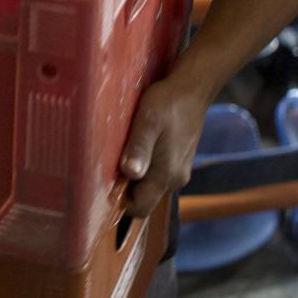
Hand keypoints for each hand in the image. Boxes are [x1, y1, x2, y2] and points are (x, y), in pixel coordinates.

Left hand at [119, 70, 213, 217]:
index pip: (140, 208)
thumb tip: (130, 173)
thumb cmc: (168, 103)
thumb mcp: (149, 121)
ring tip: (123, 154)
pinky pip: (157, 175)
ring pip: (150, 187)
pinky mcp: (179, 162)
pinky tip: (137, 148)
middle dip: (126, 190)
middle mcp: (176, 179)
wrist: (193, 89)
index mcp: (167, 174)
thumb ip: (139, 148)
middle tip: (110, 166)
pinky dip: (145, 168)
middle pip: (144, 199)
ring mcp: (179, 171)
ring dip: (135, 178)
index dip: (120, 202)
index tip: (104, 184)